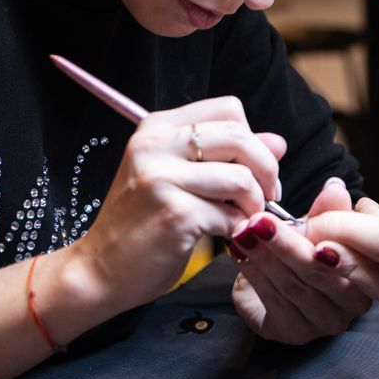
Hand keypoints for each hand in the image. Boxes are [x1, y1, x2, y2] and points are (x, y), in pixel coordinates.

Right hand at [69, 96, 285, 310]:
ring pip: (241, 177)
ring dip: (255, 203)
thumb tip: (279, 142)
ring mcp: (162, 178)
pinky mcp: (174, 214)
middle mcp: (156, 145)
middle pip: (240, 135)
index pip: (228, 109)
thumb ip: (227, 157)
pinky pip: (231, 214)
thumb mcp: (179, 178)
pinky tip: (228, 236)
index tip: (255, 168)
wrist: (99, 269)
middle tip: (266, 196)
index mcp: (158, 128)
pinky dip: (239, 228)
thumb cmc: (142, 224)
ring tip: (245, 218)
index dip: (253, 138)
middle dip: (266, 168)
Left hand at [229, 178, 378, 344]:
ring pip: (293, 286)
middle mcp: (354, 305)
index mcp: (371, 276)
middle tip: (260, 221)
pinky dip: (254, 273)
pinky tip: (239, 253)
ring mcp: (326, 322)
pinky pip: (273, 301)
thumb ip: (329, 210)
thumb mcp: (320, 224)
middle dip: (286, 245)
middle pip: (319, 274)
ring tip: (244, 232)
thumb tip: (334, 187)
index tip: (305, 224)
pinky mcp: (297, 333)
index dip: (331, 244)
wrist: (276, 275)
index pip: (357, 263)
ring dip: (264, 256)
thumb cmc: (306, 247)